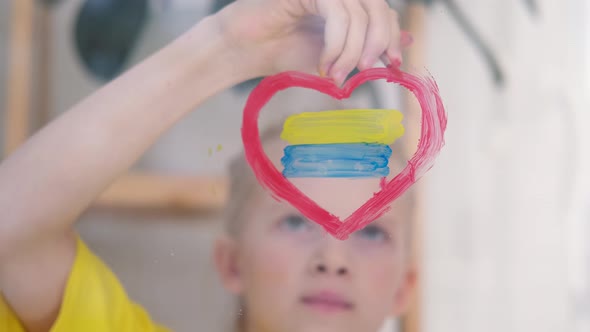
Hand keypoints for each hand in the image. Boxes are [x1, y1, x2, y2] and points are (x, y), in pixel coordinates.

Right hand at [215, 0, 411, 85]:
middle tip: (366, 69)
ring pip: (359, 14)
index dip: (392, 36)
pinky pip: (337, 14)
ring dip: (351, 51)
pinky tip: (323, 64)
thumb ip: (367, 48)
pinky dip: (336, 45)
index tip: (392, 63)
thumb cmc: (283, 54)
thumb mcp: (335, 57)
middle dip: (378, 42)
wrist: (245, 53)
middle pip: (378, 8)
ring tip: (334, 75)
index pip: (383, 12)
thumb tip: (406, 41)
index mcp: (345, 4)